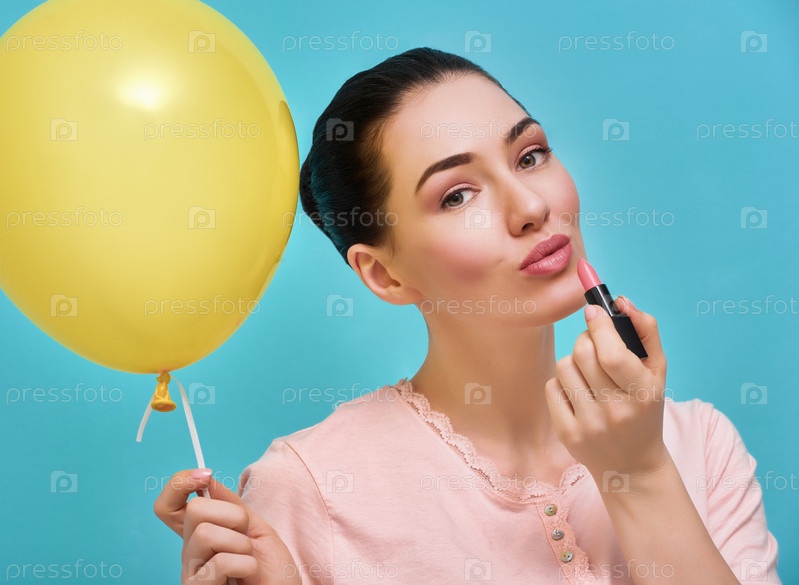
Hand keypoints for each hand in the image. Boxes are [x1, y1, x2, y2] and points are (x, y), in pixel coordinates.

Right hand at [154, 469, 300, 584]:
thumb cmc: (273, 574)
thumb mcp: (256, 529)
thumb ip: (232, 506)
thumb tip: (208, 480)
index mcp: (201, 534)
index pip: (168, 505)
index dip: (178, 483)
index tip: (205, 475)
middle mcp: (190, 552)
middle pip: (193, 510)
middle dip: (231, 515)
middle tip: (246, 535)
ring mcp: (192, 573)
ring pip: (204, 534)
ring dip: (239, 543)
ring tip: (248, 559)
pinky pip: (218, 562)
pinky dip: (244, 564)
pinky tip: (247, 575)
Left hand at [544, 296, 669, 480]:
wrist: (632, 465)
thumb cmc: (644, 409)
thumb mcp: (657, 372)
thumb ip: (646, 332)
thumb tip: (622, 302)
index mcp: (642, 394)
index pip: (611, 355)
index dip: (599, 327)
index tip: (593, 311)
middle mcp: (615, 412)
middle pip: (583, 354)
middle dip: (586, 338)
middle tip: (594, 342)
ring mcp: (588, 425)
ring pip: (564, 367)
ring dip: (574, 361)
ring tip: (589, 372)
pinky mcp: (566, 433)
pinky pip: (552, 388)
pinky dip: (563, 383)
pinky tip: (578, 392)